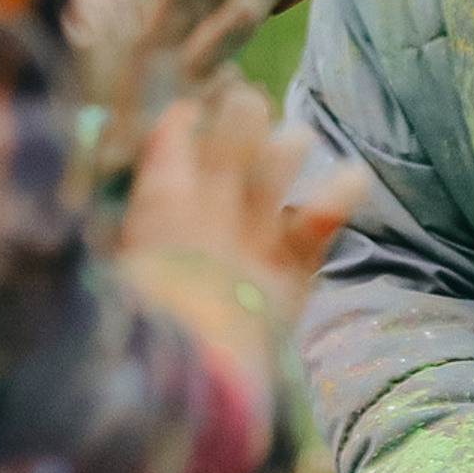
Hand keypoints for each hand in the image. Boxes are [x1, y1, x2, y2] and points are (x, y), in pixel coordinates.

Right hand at [120, 71, 365, 328]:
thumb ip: (134, 228)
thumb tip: (133, 213)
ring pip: (288, 150)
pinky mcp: (296, 252)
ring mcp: (260, 218)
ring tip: (294, 143)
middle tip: (246, 114)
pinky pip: (329, 205)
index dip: (188, 114)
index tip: (192, 115)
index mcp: (162, 192)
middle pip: (240, 118)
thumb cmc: (140, 319)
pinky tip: (354, 176)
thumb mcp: (119, 264)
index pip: (177, 123)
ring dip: (292, 143)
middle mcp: (215, 191)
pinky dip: (343, 189)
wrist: (188, 364)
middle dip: (245, 108)